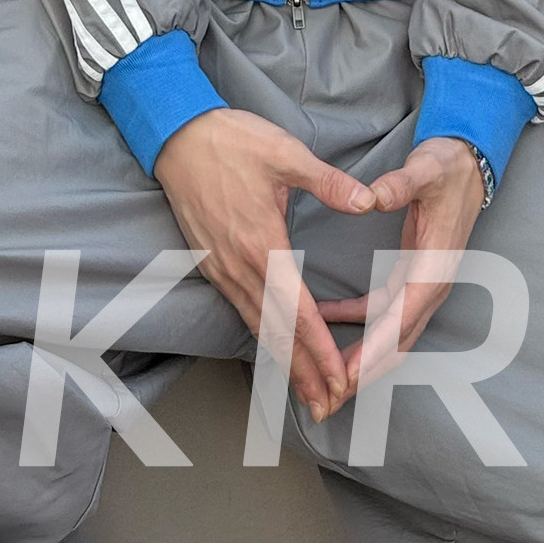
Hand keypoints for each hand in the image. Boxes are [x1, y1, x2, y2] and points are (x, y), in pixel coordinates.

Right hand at [154, 107, 375, 424]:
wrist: (176, 136)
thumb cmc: (231, 141)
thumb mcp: (285, 154)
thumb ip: (328, 182)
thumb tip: (367, 200)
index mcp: (262, 244)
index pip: (298, 311)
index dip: (321, 349)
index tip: (341, 378)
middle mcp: (239, 266)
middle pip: (276, 333)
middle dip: (304, 373)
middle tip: (329, 405)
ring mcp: (221, 268)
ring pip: (256, 327)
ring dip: (283, 362)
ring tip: (306, 391)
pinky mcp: (211, 263)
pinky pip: (241, 310)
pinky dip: (262, 336)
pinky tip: (276, 346)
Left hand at [314, 137, 483, 400]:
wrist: (468, 163)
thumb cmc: (447, 168)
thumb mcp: (424, 170)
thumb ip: (399, 185)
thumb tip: (373, 197)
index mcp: (434, 268)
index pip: (402, 319)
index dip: (374, 349)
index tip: (348, 374)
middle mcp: (431, 285)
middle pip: (396, 341)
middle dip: (365, 371)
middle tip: (329, 394)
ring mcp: (422, 284)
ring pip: (389, 333)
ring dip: (360, 354)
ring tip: (324, 373)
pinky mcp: (412, 276)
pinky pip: (380, 309)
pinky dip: (354, 320)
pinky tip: (324, 317)